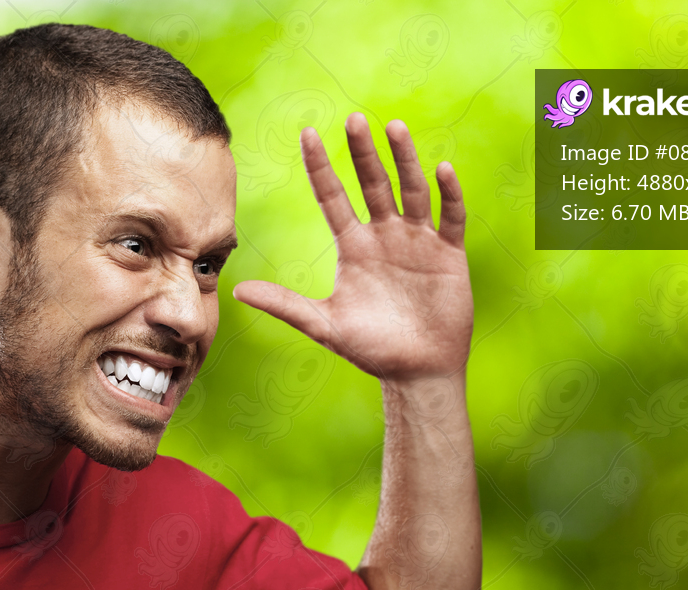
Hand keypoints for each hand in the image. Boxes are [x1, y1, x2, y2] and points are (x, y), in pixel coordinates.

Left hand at [232, 113, 472, 382]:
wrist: (418, 372)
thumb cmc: (371, 349)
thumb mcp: (325, 324)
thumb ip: (285, 304)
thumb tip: (237, 292)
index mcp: (353, 248)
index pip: (333, 197)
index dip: (321, 167)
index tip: (307, 133)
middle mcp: (384, 236)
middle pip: (373, 184)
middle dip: (363, 153)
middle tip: (354, 119)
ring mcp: (417, 241)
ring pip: (411, 190)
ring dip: (404, 160)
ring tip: (394, 127)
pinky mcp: (449, 254)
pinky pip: (450, 217)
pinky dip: (448, 194)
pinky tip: (442, 169)